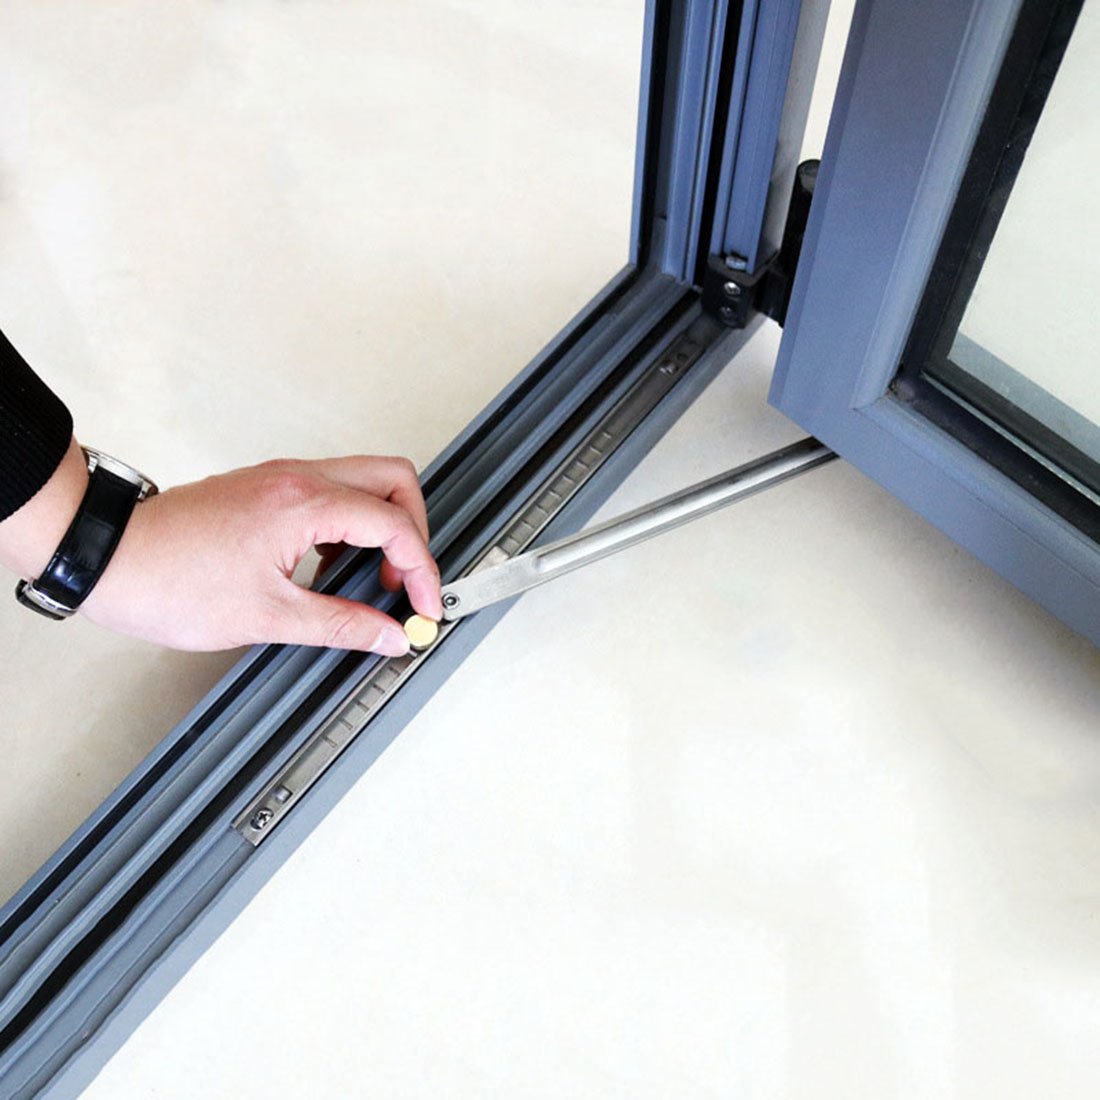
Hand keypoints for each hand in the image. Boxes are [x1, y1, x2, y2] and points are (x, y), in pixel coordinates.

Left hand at [2, 441, 441, 654]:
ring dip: (383, 526)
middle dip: (415, 530)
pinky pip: (332, 492)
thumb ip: (341, 624)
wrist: (108, 557)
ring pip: (364, 480)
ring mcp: (282, 478)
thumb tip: (389, 636)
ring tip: (372, 579)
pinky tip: (334, 567)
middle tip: (406, 580)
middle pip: (394, 479)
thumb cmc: (169, 581)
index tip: (423, 607)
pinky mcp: (267, 487)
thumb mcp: (267, 616)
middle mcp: (298, 478)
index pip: (394, 525)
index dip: (421, 570)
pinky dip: (351, 524)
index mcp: (304, 504)